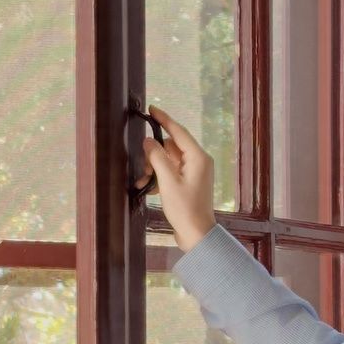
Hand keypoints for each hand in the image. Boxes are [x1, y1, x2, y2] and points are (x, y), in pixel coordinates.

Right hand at [141, 103, 216, 253]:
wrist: (196, 235)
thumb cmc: (185, 209)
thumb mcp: (167, 181)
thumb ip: (157, 157)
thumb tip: (148, 140)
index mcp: (198, 157)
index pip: (178, 131)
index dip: (164, 119)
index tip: (151, 108)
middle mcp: (199, 161)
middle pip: (171, 147)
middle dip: (154, 155)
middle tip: (144, 169)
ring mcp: (195, 172)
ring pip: (169, 160)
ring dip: (154, 168)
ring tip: (145, 182)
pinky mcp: (189, 182)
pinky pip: (171, 172)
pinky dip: (160, 177)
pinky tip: (151, 188)